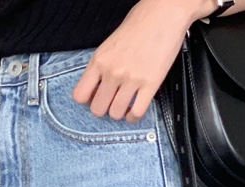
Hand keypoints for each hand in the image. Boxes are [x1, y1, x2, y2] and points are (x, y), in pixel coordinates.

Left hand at [72, 0, 216, 121]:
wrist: (165, 12)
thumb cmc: (141, 22)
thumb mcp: (111, 43)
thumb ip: (102, 64)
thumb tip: (98, 86)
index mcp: (100, 59)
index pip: (80, 95)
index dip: (87, 100)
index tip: (95, 97)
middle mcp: (113, 71)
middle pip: (97, 109)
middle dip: (103, 108)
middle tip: (111, 103)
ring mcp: (131, 79)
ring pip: (115, 114)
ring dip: (119, 113)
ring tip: (124, 106)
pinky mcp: (150, 84)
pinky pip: (136, 113)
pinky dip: (133, 117)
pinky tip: (134, 112)